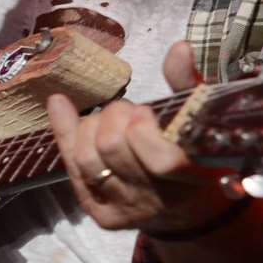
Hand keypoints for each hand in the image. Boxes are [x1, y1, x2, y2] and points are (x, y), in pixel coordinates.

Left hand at [45, 40, 234, 234]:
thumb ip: (188, 85)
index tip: (144, 111)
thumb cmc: (199, 156)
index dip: (143, 129)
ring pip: (86, 159)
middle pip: (112, 149)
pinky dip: (64, 132)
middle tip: (127, 111)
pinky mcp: (102, 215)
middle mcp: (155, 200)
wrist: (193, 212)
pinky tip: (60, 105)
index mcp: (189, 178)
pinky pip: (72, 171)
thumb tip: (178, 48)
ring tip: (107, 118)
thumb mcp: (201, 120)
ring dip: (89, 126)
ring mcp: (126, 210)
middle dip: (114, 116)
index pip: (161, 161)